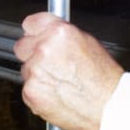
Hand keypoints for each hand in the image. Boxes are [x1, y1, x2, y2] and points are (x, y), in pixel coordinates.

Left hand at [13, 12, 123, 129]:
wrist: (108, 106)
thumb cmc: (103, 77)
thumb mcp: (87, 42)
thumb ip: (61, 35)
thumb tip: (48, 33)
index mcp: (59, 33)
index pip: (30, 23)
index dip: (34, 32)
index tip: (35, 36)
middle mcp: (44, 49)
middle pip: (21, 46)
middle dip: (32, 53)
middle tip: (49, 63)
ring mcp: (35, 71)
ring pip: (25, 69)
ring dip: (37, 74)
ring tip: (60, 81)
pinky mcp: (30, 92)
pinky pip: (27, 88)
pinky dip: (38, 92)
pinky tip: (57, 93)